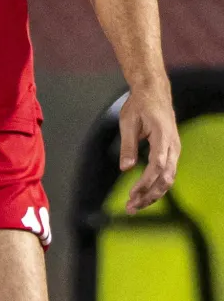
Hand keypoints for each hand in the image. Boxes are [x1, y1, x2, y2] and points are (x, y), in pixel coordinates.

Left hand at [121, 85, 180, 213]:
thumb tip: (125, 169)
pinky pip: (167, 173)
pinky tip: (144, 195)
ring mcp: (174, 150)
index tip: (132, 193)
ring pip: (168, 179)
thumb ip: (128, 145)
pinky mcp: (172, 153)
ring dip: (153, 194)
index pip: (157, 165)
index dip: (145, 182)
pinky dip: (156, 186)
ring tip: (134, 205)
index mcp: (162, 136)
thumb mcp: (128, 122)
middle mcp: (173, 146)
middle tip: (130, 207)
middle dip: (149, 195)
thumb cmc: (139, 105)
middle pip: (165, 177)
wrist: (154, 93)